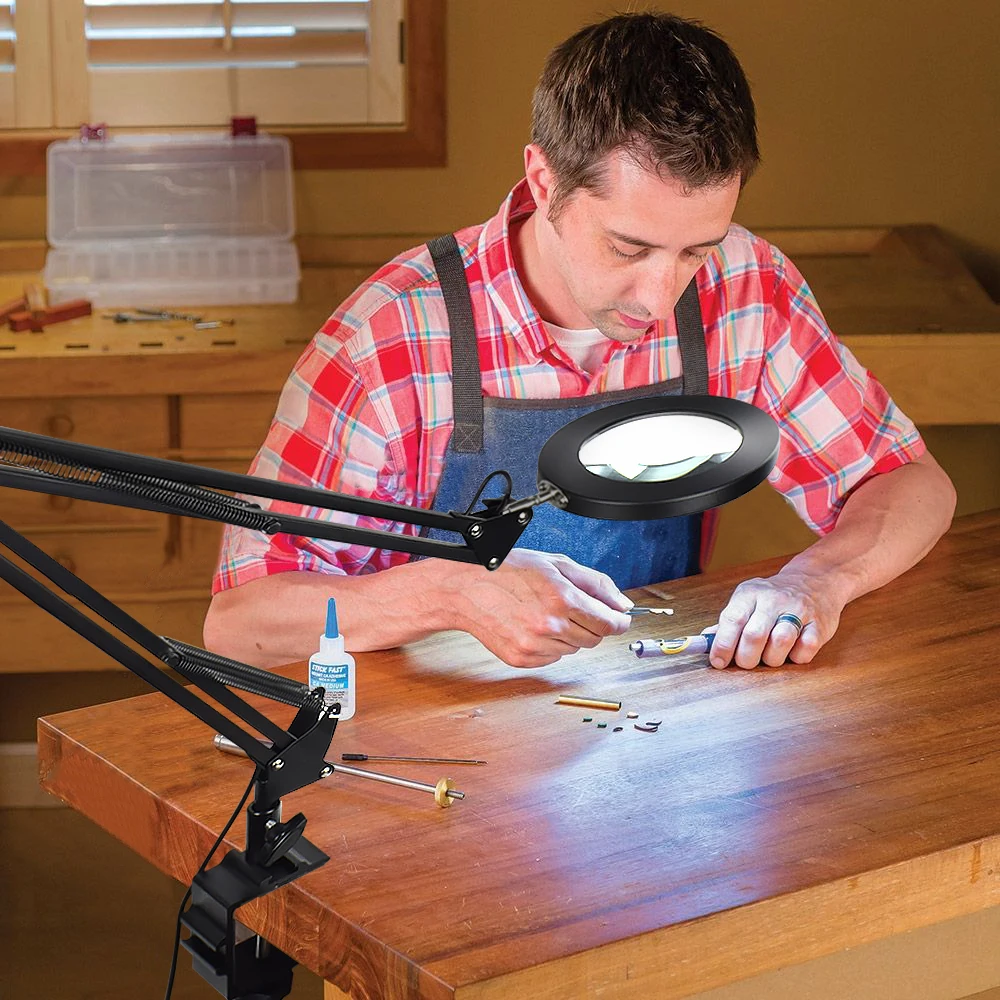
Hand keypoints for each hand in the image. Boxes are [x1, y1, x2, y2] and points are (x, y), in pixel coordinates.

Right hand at [449, 549, 633, 666]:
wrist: (467, 588)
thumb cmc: (508, 570)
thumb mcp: (557, 564)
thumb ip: (596, 584)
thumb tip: (622, 605)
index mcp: (562, 599)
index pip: (609, 624)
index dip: (618, 621)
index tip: (619, 619)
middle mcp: (550, 625)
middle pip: (594, 639)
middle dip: (591, 624)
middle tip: (573, 607)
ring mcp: (535, 646)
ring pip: (573, 649)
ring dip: (568, 634)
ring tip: (545, 613)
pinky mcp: (522, 659)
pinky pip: (552, 658)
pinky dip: (549, 645)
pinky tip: (532, 626)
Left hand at [708, 567, 843, 668]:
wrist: (815, 580)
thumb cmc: (774, 597)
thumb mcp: (747, 600)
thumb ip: (727, 622)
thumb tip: (704, 642)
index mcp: (750, 593)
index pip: (732, 620)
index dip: (722, 645)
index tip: (718, 662)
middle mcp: (773, 599)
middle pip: (754, 635)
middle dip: (745, 658)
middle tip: (745, 662)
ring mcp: (799, 611)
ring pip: (780, 642)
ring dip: (771, 659)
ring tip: (768, 656)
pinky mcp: (819, 624)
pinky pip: (805, 649)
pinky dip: (796, 657)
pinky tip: (791, 652)